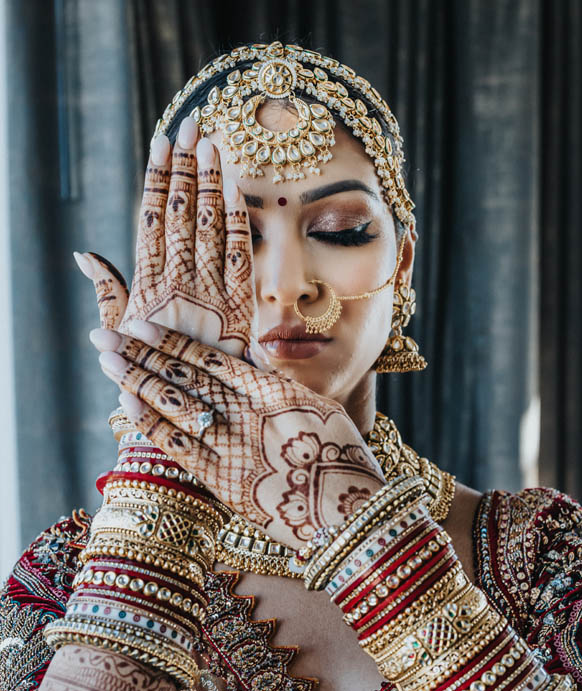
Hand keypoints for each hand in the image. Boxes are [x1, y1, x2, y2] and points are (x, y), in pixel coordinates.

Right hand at [75, 117, 256, 356]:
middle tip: (192, 126)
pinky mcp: (239, 310)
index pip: (152, 221)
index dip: (158, 180)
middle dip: (187, 168)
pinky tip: (236, 189)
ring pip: (210, 229)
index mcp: (146, 289)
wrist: (188, 417)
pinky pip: (239, 259)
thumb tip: (85, 255)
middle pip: (182, 216)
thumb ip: (107, 292)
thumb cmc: (148, 376)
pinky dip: (237, 223)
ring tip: (212, 144)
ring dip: (211, 184)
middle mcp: (178, 287)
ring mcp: (210, 297)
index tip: (161, 143)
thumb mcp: (119, 336)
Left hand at [91, 322, 384, 549]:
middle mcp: (250, 413)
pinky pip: (180, 447)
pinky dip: (152, 424)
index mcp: (276, 391)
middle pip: (185, 377)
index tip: (141, 326)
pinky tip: (127, 403)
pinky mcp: (225, 481)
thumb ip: (281, 389)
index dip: (172, 342)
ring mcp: (236, 446)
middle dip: (141, 354)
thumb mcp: (320, 412)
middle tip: (104, 337)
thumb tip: (253, 364)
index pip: (212, 359)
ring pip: (176, 406)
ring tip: (107, 360)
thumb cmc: (344, 464)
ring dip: (138, 381)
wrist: (352, 515)